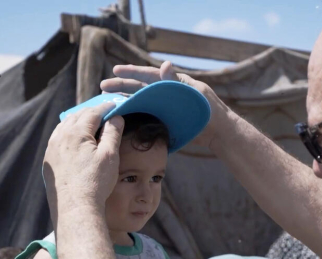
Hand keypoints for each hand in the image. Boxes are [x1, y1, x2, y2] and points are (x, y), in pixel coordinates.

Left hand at [42, 102, 124, 224]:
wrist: (76, 208)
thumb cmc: (96, 182)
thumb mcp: (110, 155)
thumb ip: (113, 133)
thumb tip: (116, 117)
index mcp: (76, 132)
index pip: (93, 112)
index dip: (105, 107)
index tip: (114, 105)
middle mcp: (60, 137)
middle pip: (77, 117)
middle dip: (91, 112)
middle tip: (103, 110)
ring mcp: (52, 149)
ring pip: (65, 127)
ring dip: (78, 121)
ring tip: (89, 122)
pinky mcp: (49, 162)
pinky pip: (58, 140)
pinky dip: (68, 134)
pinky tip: (75, 140)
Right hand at [100, 61, 235, 147]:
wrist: (218, 133)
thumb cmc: (210, 111)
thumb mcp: (195, 94)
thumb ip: (177, 82)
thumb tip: (165, 63)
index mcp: (172, 83)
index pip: (149, 75)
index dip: (132, 72)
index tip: (115, 70)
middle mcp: (165, 94)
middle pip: (140, 88)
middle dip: (121, 86)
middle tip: (103, 87)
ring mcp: (164, 108)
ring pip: (140, 102)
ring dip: (124, 101)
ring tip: (107, 101)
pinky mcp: (164, 121)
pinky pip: (145, 116)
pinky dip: (133, 116)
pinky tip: (121, 117)